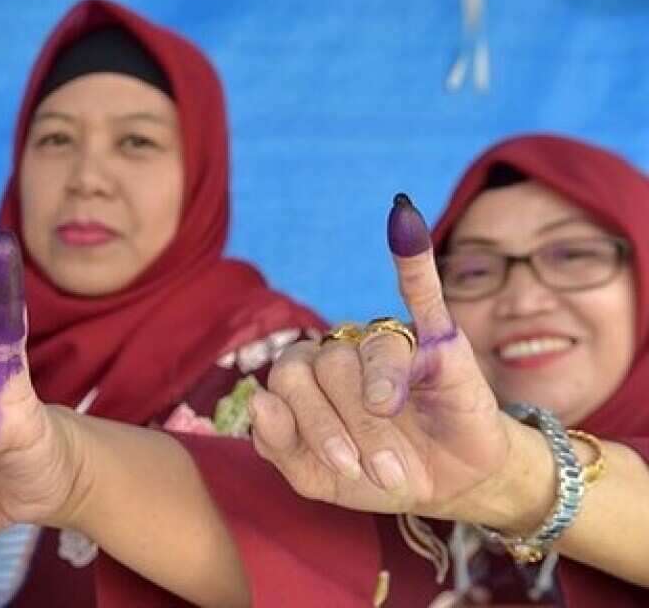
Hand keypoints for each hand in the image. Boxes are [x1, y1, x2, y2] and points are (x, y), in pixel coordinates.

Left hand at [251, 194, 513, 521]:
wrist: (447, 486)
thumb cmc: (373, 474)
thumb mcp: (314, 476)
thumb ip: (275, 443)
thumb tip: (257, 398)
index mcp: (308, 375)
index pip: (285, 378)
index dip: (309, 423)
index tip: (341, 467)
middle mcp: (342, 349)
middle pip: (323, 367)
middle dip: (346, 427)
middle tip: (376, 470)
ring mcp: (386, 342)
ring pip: (363, 355)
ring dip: (376, 416)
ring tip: (397, 461)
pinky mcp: (438, 340)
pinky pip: (422, 292)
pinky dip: (413, 256)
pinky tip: (403, 219)